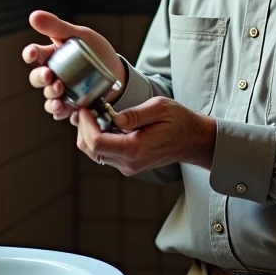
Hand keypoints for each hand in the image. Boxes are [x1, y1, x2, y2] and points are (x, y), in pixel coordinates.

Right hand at [22, 10, 125, 120]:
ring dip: (50, 96)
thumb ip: (57, 26)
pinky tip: (64, 109)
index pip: (34, 55)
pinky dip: (60, 111)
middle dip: (40, 78)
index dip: (30, 54)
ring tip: (59, 91)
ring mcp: (61, 91)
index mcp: (52, 55)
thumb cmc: (96, 50)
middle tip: (49, 75)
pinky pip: (60, 111)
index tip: (32, 53)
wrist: (117, 70)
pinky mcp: (71, 104)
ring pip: (48, 96)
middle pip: (37, 78)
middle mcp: (53, 74)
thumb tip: (33, 16)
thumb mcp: (79, 34)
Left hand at [72, 97, 215, 173]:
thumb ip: (135, 114)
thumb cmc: (179, 121)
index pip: (96, 143)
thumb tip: (113, 117)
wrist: (193, 140)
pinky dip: (99, 138)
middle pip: (90, 150)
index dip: (86, 124)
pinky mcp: (128, 164)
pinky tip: (105, 123)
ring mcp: (128, 166)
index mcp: (135, 149)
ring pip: (94, 153)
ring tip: (95, 114)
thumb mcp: (159, 108)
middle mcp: (129, 162)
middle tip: (87, 109)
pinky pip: (104, 154)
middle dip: (83, 129)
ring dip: (89, 134)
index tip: (86, 108)